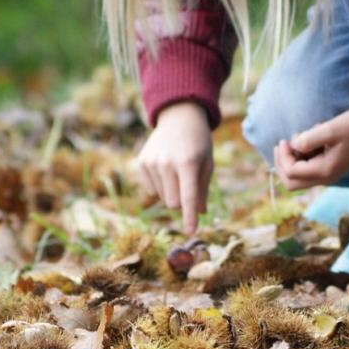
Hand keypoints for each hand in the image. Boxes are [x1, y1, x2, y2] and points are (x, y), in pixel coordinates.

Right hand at [137, 102, 213, 233]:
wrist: (178, 117)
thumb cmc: (198, 142)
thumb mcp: (207, 163)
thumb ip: (203, 189)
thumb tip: (199, 213)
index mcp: (188, 162)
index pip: (188, 197)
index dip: (190, 217)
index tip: (191, 231)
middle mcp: (167, 162)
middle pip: (173, 203)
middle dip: (182, 203)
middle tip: (188, 187)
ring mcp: (152, 162)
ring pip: (161, 197)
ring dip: (171, 192)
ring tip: (177, 171)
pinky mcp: (142, 162)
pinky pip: (151, 190)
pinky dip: (160, 186)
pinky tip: (165, 169)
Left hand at [273, 107, 348, 190]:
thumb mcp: (330, 129)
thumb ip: (309, 139)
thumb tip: (293, 145)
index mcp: (325, 171)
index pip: (292, 172)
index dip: (283, 157)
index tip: (285, 139)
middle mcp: (326, 178)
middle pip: (291, 183)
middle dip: (282, 165)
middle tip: (282, 144)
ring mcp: (328, 175)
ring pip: (298, 178)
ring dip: (292, 160)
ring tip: (300, 137)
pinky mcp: (329, 168)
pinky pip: (307, 170)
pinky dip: (302, 157)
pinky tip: (310, 138)